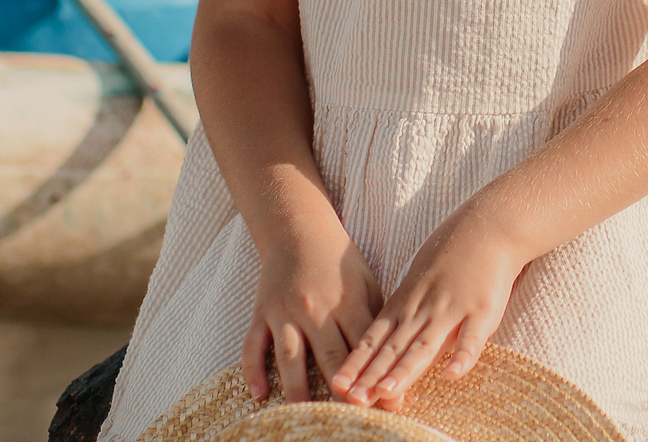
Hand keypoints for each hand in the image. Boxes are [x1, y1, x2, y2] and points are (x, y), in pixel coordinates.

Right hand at [245, 212, 384, 403]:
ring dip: (297, 385)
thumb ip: (376, 319)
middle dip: (340, 388)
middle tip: (350, 417)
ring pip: (290, 355)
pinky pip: (254, 344)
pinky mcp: (262, 312)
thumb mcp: (367, 283)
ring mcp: (286, 311)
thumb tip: (393, 357)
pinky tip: (258, 393)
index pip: (363, 346)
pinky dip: (253, 369)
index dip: (374, 375)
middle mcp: (316, 309)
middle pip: (329, 355)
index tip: (386, 402)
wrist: (299, 230)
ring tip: (304, 413)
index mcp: (348, 302)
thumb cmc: (340, 262)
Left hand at [333, 210, 524, 408]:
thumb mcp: (414, 282)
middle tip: (354, 399)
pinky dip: (463, 356)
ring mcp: (452, 310)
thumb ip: (400, 313)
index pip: (374, 338)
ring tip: (387, 391)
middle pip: (394, 348)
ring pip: (425, 346)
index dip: (357, 363)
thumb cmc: (448, 256)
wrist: (486, 227)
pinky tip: (453, 374)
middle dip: (372, 376)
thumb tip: (379, 342)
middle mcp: (423, 310)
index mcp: (404, 304)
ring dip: (405, 370)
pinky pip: (472, 338)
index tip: (339, 384)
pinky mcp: (483, 311)